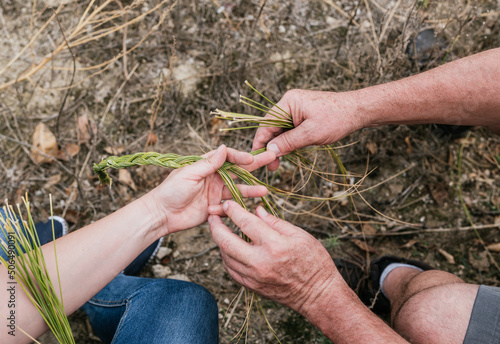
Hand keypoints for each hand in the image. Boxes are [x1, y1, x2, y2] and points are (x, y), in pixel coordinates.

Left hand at [148, 145, 275, 234]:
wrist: (161, 214)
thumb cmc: (171, 190)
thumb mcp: (189, 173)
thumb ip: (209, 163)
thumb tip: (224, 147)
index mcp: (207, 165)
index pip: (228, 157)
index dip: (240, 156)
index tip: (251, 158)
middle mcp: (214, 177)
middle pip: (238, 170)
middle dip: (254, 165)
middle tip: (272, 158)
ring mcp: (215, 192)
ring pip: (238, 189)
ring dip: (250, 190)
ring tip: (264, 190)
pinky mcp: (215, 207)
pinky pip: (229, 206)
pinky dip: (230, 208)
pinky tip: (224, 210)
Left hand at [208, 201, 336, 314]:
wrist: (318, 294)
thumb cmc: (314, 262)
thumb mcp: (300, 235)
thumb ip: (275, 222)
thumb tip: (257, 211)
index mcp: (274, 245)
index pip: (246, 223)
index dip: (234, 211)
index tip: (227, 203)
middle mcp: (260, 262)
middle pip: (227, 242)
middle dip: (216, 227)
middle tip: (212, 217)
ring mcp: (254, 277)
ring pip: (226, 257)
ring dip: (220, 243)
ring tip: (220, 231)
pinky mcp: (252, 287)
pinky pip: (231, 271)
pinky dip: (227, 258)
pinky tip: (229, 250)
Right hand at [253, 89, 362, 169]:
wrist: (358, 111)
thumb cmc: (336, 119)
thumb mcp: (310, 134)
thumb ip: (288, 142)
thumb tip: (270, 151)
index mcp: (288, 102)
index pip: (266, 124)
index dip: (261, 142)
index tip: (257, 158)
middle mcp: (289, 104)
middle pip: (272, 127)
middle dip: (270, 147)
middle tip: (271, 167)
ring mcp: (296, 110)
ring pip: (280, 131)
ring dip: (279, 147)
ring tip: (278, 164)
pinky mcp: (303, 116)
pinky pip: (290, 131)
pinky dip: (288, 142)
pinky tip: (288, 154)